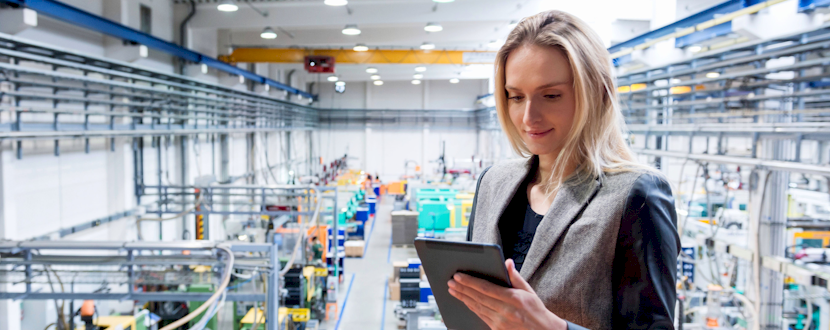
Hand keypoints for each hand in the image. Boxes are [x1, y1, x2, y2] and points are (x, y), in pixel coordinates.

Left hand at [447, 259, 567, 329]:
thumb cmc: (536, 311)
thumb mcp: (530, 292)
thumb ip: (516, 277)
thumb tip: (507, 262)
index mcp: (513, 299)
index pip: (486, 288)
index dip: (470, 281)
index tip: (458, 276)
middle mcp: (505, 311)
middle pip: (478, 298)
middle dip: (462, 289)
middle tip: (450, 281)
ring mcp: (500, 322)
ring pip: (476, 308)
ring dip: (463, 298)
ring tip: (453, 290)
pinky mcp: (496, 329)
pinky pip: (480, 316)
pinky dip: (471, 307)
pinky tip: (465, 301)